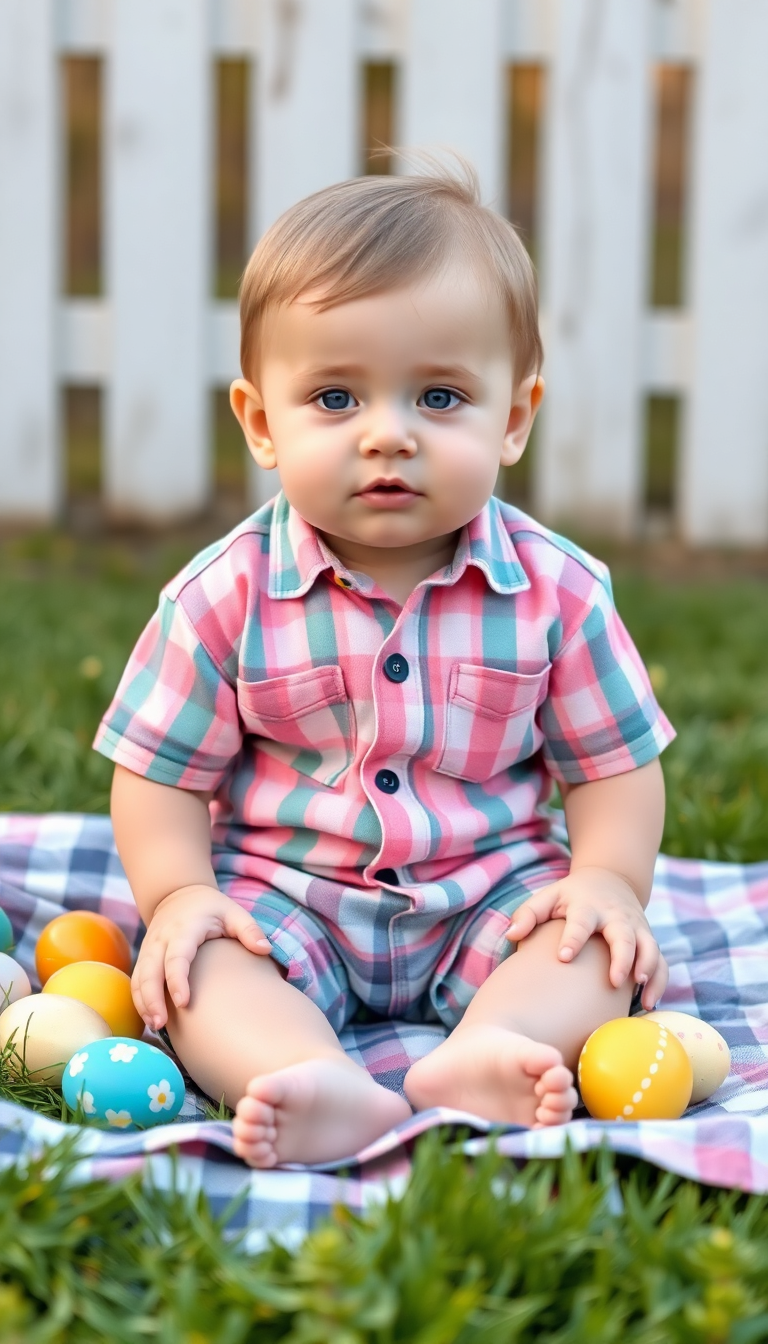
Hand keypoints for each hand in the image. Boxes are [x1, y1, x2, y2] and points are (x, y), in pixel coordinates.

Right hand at [131, 884, 270, 1030]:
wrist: (178, 896)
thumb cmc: (210, 908)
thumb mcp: (233, 912)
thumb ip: (249, 929)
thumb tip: (265, 949)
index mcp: (184, 929)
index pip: (176, 957)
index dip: (177, 980)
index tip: (184, 1002)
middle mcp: (162, 939)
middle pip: (150, 970)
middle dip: (152, 997)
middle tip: (160, 1023)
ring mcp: (149, 949)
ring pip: (140, 977)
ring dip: (143, 1002)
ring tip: (154, 1025)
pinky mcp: (144, 957)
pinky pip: (136, 980)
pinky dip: (139, 1000)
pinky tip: (149, 1019)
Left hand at [505, 867, 666, 1010]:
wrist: (610, 880)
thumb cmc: (571, 897)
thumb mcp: (548, 897)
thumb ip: (528, 914)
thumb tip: (511, 935)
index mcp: (587, 906)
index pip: (580, 922)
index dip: (573, 938)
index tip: (563, 957)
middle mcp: (615, 916)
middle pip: (624, 934)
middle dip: (622, 957)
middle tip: (614, 982)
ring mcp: (636, 927)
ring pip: (650, 947)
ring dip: (648, 970)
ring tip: (643, 996)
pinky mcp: (648, 939)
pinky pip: (660, 961)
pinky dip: (660, 981)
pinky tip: (650, 1005)